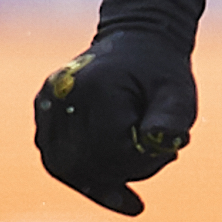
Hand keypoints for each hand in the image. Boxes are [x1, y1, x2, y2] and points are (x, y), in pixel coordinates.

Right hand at [32, 0, 206, 214]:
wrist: (138, 40)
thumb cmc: (160, 71)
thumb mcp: (177, 94)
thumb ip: (172, 120)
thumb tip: (160, 144)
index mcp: (97, 88)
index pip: (110, 153)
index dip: (141, 165)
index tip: (168, 154)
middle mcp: (63, 94)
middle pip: (83, 165)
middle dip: (121, 176)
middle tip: (154, 160)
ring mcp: (47, 102)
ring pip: (65, 167)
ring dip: (98, 181)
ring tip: (131, 172)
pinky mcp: (44, 111)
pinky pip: (56, 159)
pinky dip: (82, 173)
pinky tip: (109, 175)